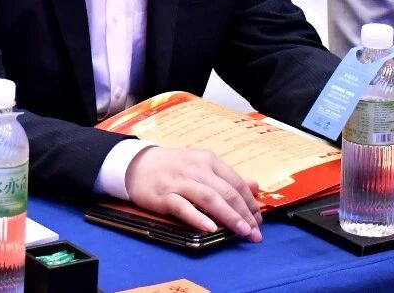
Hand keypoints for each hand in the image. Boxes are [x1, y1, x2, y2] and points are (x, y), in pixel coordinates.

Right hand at [125, 146, 263, 241]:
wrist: (136, 164)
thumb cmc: (172, 167)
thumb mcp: (201, 164)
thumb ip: (227, 177)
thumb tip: (255, 187)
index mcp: (207, 160)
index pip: (235, 182)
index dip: (250, 203)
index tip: (258, 220)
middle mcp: (196, 168)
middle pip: (226, 192)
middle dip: (244, 214)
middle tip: (255, 233)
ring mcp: (179, 181)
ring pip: (209, 198)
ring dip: (229, 216)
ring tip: (241, 231)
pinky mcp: (164, 195)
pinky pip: (184, 207)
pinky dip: (198, 218)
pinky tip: (210, 228)